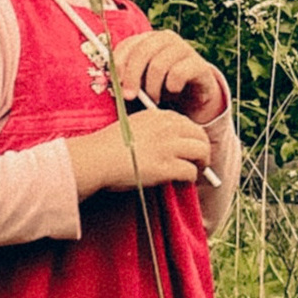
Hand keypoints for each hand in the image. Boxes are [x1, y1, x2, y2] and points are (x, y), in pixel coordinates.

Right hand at [67, 108, 212, 197]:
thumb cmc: (106, 147)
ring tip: (196, 172)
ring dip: (201, 163)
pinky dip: (191, 178)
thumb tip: (166, 144)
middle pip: (200, 135)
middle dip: (203, 149)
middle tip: (199, 162)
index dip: (191, 137)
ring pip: (201, 151)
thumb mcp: (131, 126)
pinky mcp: (166, 167)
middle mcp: (166, 128)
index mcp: (157, 116)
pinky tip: (183, 182)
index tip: (189, 148)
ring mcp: (167, 147)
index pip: (187, 123)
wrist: (94, 159)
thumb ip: (150, 129)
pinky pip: (191, 172)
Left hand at [107, 29, 226, 122]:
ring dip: (152, 87)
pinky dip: (172, 86)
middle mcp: (165, 39)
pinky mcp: (199, 64)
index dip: (118, 63)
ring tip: (154, 100)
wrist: (195, 98)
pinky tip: (173, 91)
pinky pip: (179, 73)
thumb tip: (105, 81)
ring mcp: (184, 49)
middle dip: (132, 76)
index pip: (128, 44)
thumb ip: (125, 81)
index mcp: (147, 40)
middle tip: (129, 97)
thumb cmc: (161, 90)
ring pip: (159, 64)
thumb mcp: (140, 85)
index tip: (114, 83)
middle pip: (142, 51)